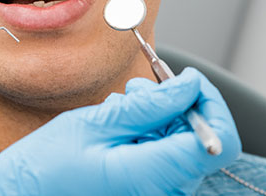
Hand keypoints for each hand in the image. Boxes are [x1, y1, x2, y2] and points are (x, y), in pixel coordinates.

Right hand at [0, 68, 240, 195]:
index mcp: (153, 178)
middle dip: (175, 106)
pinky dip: (148, 137)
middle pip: (200, 140)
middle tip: (135, 91)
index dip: (211, 104)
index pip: (219, 142)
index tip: (188, 80)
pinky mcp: (146, 193)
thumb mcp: (95, 123)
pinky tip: (118, 130)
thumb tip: (191, 86)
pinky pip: (165, 160)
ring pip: (181, 147)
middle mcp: (164, 194)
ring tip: (118, 110)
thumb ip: (150, 106)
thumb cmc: (46, 167)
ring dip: (157, 120)